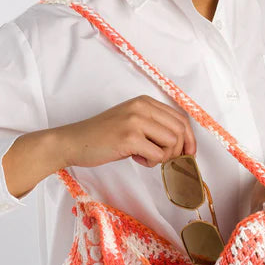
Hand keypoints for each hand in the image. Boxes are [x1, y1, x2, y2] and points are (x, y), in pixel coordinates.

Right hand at [53, 95, 197, 168]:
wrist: (74, 142)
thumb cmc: (103, 136)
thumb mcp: (131, 123)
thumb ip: (154, 127)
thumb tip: (182, 144)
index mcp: (145, 102)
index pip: (181, 118)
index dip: (189, 139)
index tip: (187, 154)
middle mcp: (142, 107)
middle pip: (180, 131)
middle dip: (178, 151)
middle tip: (164, 159)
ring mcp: (135, 121)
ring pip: (172, 143)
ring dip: (163, 157)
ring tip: (145, 157)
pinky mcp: (129, 137)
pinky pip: (157, 155)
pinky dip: (150, 163)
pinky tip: (136, 159)